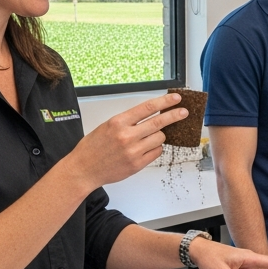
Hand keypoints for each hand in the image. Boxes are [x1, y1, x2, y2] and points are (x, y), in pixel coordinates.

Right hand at [64, 92, 185, 188]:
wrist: (83, 169)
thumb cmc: (93, 147)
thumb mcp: (107, 126)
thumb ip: (128, 121)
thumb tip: (150, 115)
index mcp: (118, 122)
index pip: (148, 108)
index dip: (165, 102)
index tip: (175, 99)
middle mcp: (127, 135)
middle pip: (159, 122)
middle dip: (174, 116)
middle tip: (184, 113)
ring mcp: (133, 151)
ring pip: (160, 138)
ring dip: (159, 136)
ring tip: (146, 138)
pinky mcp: (137, 164)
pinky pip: (156, 152)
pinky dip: (154, 149)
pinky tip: (145, 149)